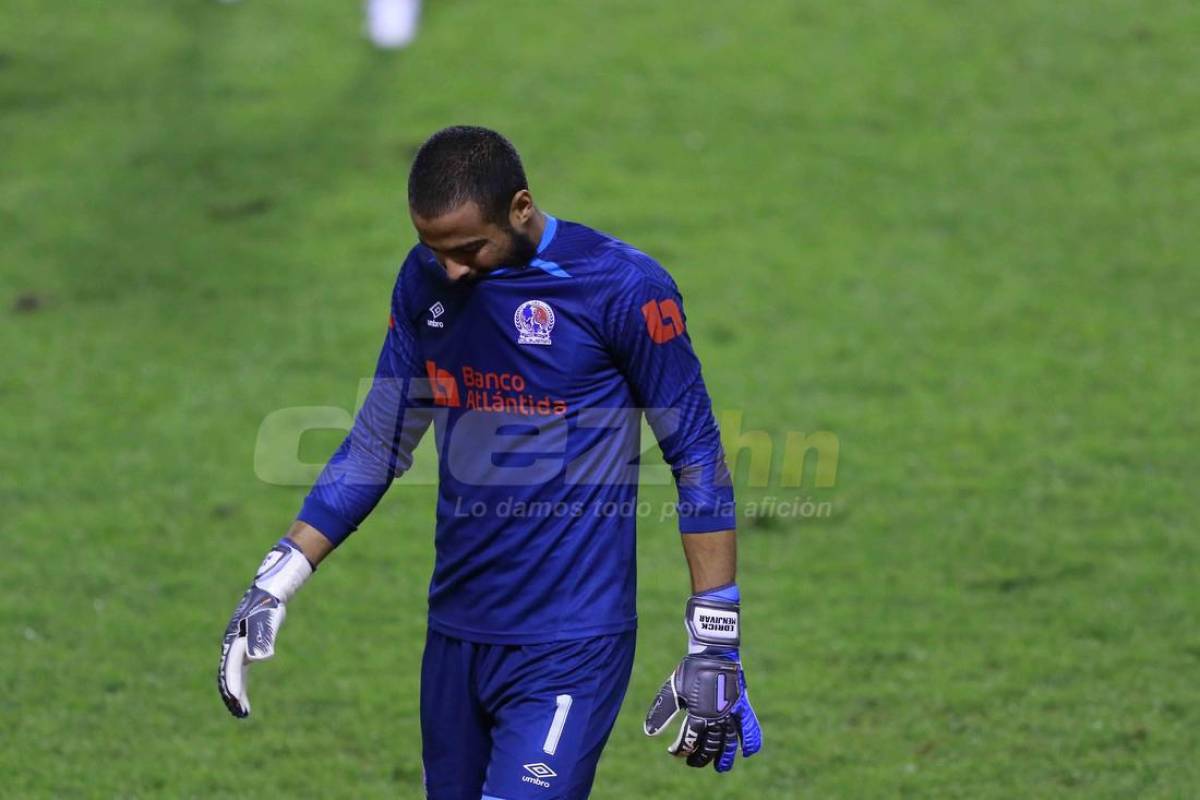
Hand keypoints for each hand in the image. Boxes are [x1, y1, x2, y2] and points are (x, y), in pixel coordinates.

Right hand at [217, 540, 312, 717]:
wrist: (267, 594)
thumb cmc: (268, 607)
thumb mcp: (266, 621)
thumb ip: (261, 639)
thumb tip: (258, 659)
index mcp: (233, 641)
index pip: (230, 669)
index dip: (232, 686)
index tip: (237, 702)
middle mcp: (231, 647)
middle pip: (227, 676)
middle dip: (231, 696)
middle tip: (240, 714)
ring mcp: (235, 649)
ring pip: (231, 676)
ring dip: (234, 694)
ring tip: (242, 712)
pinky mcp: (243, 650)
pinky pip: (237, 673)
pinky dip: (239, 686)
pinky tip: (244, 699)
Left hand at [644, 584, 761, 771]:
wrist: (713, 650)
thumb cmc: (690, 669)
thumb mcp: (672, 689)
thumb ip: (662, 712)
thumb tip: (649, 734)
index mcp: (698, 714)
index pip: (689, 741)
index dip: (680, 750)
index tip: (673, 752)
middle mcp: (716, 717)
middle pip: (709, 746)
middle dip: (700, 757)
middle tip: (693, 762)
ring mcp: (731, 712)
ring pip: (729, 742)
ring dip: (725, 757)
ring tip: (721, 768)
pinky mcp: (742, 706)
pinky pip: (750, 727)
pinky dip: (751, 742)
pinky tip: (748, 753)